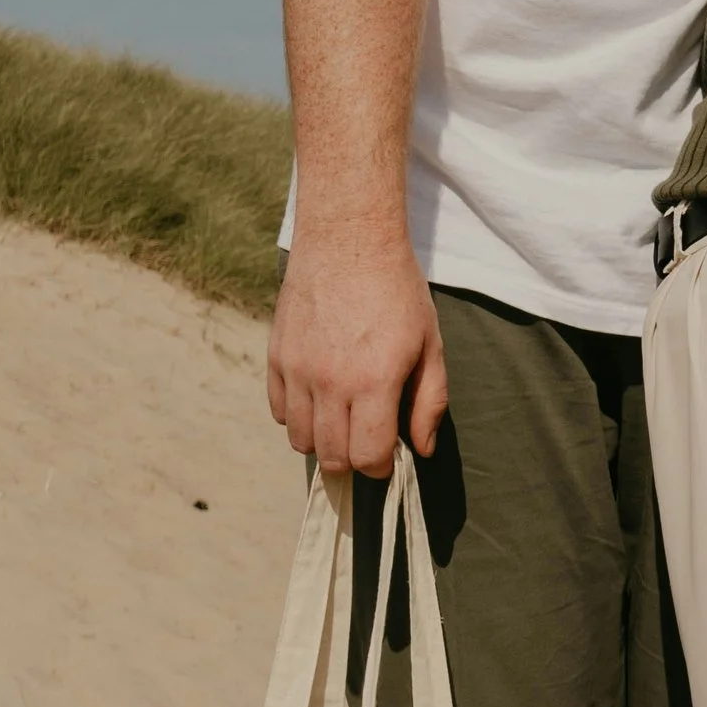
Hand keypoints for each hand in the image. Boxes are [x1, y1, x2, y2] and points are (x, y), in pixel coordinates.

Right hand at [267, 231, 448, 474]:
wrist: (349, 240)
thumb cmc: (398, 292)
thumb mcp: (430, 345)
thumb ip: (429, 402)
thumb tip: (422, 449)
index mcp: (374, 382)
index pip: (368, 457)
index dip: (382, 466)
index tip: (389, 454)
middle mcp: (330, 382)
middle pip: (332, 456)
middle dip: (353, 460)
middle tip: (366, 440)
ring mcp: (298, 370)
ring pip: (299, 439)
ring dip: (322, 441)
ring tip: (342, 422)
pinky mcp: (277, 356)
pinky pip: (278, 411)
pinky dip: (296, 416)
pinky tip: (318, 399)